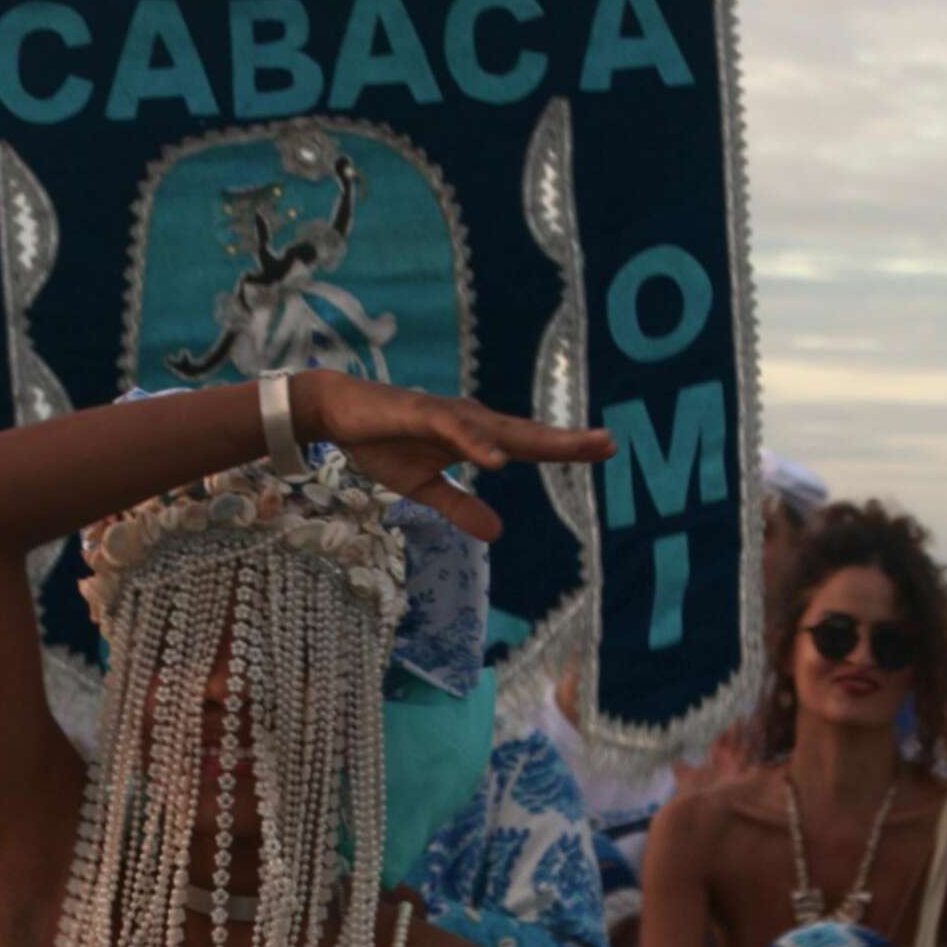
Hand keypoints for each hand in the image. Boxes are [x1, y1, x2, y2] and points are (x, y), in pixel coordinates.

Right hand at [293, 370, 612, 543]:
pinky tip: (501, 460)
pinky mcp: (421, 414)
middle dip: (567, 440)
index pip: (526, 444)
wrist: (338, 413)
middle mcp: (469, 421)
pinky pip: (454, 430)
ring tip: (574, 447)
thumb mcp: (423, 487)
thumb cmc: (381, 442)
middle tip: (608, 443)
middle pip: (526, 433)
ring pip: (499, 429)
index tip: (603, 449)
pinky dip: (478, 444)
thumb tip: (498, 533)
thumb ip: (460, 507)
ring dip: (537, 438)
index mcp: (473, 437)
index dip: (564, 448)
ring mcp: (447, 416)